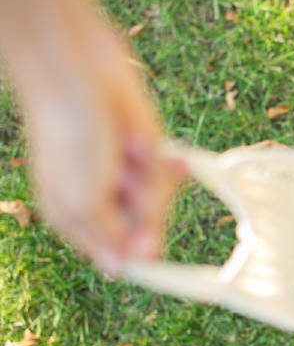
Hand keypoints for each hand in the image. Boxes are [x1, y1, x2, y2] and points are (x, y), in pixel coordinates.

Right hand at [24, 55, 184, 273]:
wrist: (82, 76)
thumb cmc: (72, 138)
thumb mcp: (82, 200)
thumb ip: (107, 236)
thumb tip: (121, 269)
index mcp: (76, 219)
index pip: (115, 254)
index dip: (137, 256)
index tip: (154, 254)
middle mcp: (104, 202)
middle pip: (143, 231)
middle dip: (145, 210)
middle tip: (128, 181)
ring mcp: (127, 179)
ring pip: (159, 202)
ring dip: (151, 182)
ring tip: (130, 153)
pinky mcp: (149, 155)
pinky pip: (170, 175)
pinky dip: (163, 162)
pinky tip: (144, 143)